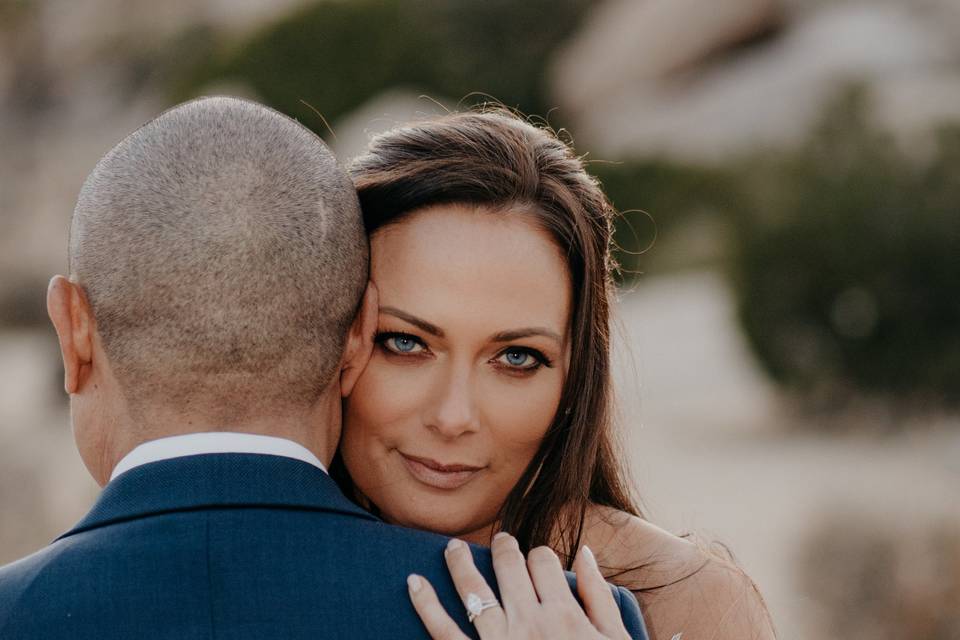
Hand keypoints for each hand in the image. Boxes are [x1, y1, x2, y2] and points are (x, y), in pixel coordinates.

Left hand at [407, 533, 631, 639]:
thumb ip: (598, 597)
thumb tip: (585, 554)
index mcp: (564, 614)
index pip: (543, 562)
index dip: (540, 556)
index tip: (540, 561)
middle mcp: (528, 622)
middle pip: (509, 567)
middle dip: (504, 548)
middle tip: (501, 540)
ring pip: (474, 590)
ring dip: (460, 562)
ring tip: (453, 547)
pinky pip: (444, 633)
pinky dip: (426, 605)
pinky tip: (414, 582)